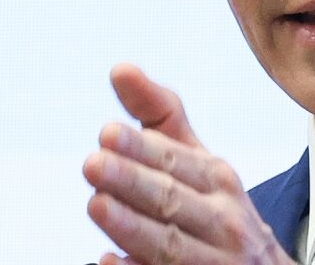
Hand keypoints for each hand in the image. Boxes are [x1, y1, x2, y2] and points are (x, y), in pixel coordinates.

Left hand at [84, 64, 295, 264]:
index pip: (176, 161)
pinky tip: (110, 262)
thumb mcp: (198, 160)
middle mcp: (221, 220)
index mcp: (218, 180)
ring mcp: (215, 261)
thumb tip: (119, 69)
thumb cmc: (217, 208)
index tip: (108, 133)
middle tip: (93, 164)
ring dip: (133, 226)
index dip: (142, 148)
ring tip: (97, 205)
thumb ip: (159, 115)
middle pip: (171, 199)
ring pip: (170, 245)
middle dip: (133, 181)